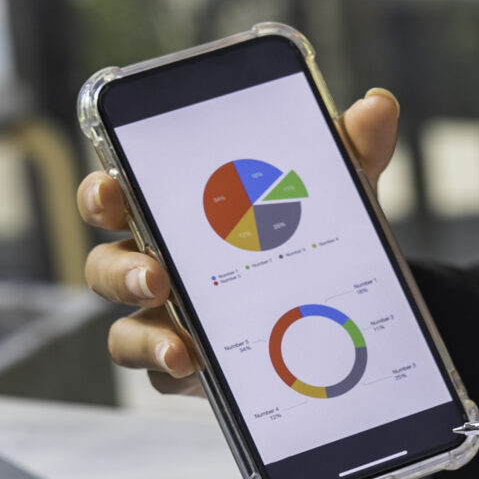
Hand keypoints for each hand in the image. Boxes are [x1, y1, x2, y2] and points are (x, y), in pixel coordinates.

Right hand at [81, 89, 403, 395]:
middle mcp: (157, 266)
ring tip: (181, 344)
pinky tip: (198, 368)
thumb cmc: (306, 236)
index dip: (101, 193)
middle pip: (106, 267)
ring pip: (124, 331)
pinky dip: (172, 370)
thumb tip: (377, 106)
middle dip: (120, 271)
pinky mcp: (184, 366)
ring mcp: (165, 320)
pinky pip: (158, 373)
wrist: (337, 306)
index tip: (111, 192)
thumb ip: (349, 152)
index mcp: (174, 213)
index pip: (117, 197)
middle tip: (156, 276)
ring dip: (144, 335)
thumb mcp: (331, 195)